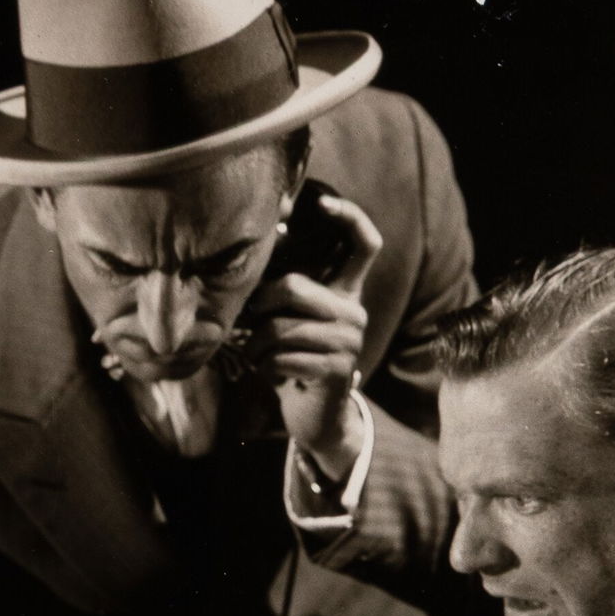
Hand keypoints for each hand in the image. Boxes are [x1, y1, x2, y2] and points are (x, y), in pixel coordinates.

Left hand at [240, 193, 381, 478]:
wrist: (316, 414)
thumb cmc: (294, 356)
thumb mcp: (291, 316)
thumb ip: (282, 286)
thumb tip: (261, 244)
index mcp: (346, 290)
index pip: (364, 242)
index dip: (348, 216)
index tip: (322, 201)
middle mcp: (354, 311)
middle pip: (292, 287)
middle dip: (259, 306)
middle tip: (250, 322)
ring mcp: (349, 342)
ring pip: (280, 328)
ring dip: (256, 346)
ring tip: (258, 355)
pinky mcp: (338, 371)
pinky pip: (283, 359)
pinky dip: (266, 369)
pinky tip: (273, 374)